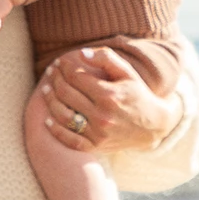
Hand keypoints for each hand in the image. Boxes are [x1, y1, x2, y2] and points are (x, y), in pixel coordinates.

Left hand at [37, 47, 182, 154]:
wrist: (152, 126)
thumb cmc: (137, 94)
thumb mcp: (127, 73)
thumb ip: (106, 58)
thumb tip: (82, 53)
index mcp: (110, 95)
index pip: (76, 77)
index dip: (64, 67)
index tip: (59, 61)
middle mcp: (102, 115)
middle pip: (67, 94)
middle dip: (55, 79)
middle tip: (51, 72)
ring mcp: (98, 133)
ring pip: (63, 115)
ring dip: (50, 101)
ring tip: (46, 89)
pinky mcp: (95, 146)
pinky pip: (68, 139)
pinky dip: (55, 129)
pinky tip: (48, 118)